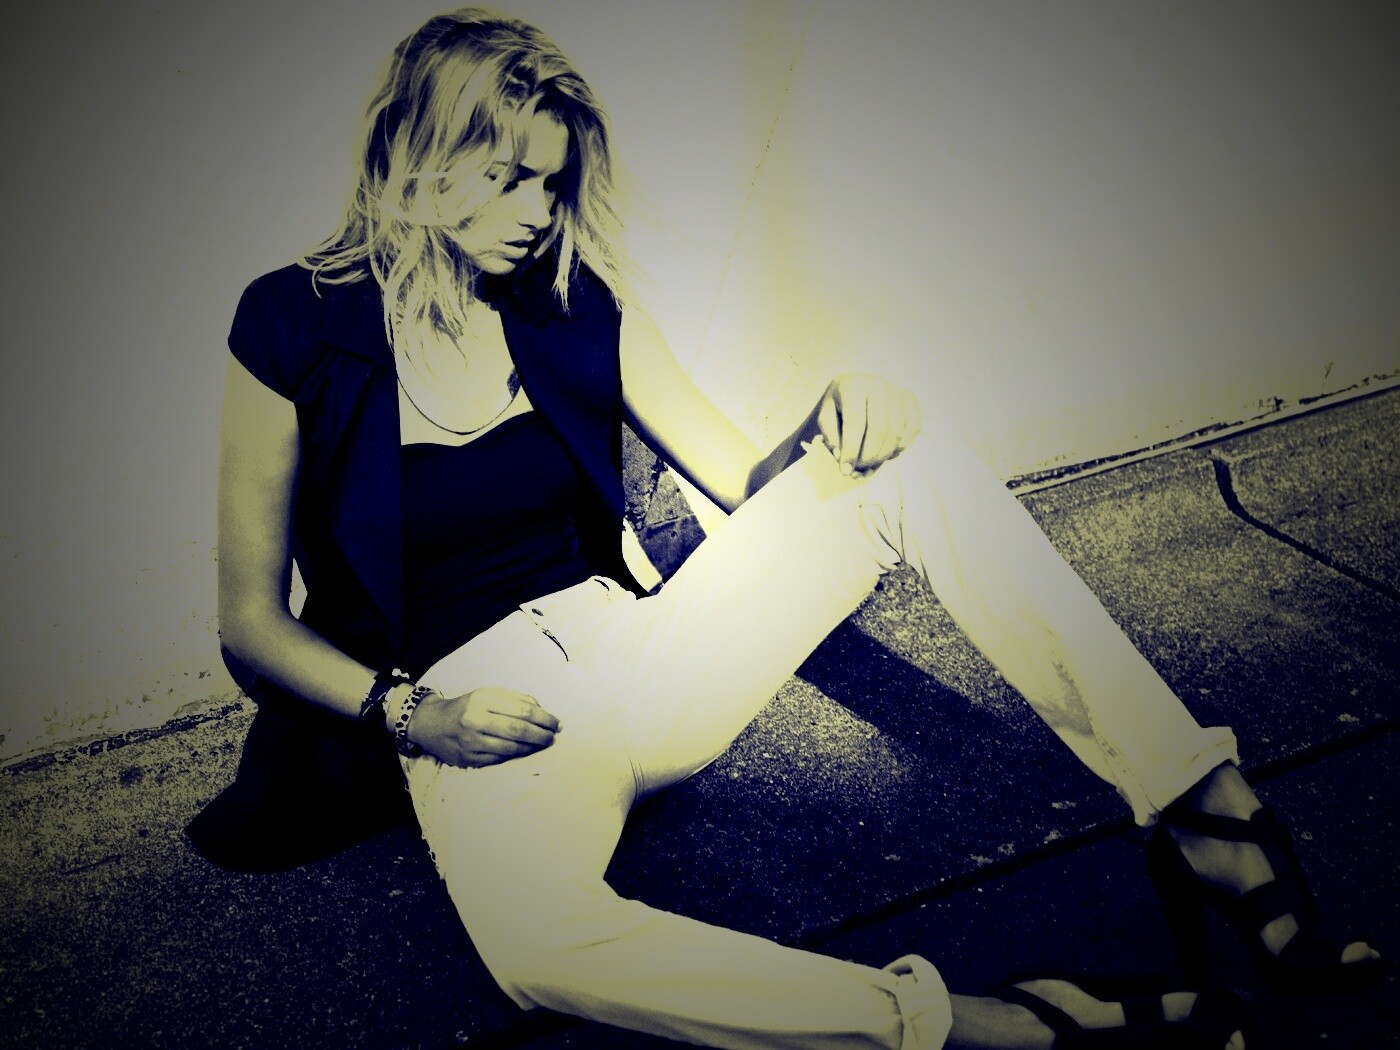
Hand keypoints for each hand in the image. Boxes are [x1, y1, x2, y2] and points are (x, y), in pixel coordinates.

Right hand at [406, 686, 561, 767]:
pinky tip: (525, 751)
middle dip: (541, 734)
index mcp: (482, 699)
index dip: (544, 718)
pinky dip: (516, 755)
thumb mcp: (488, 694)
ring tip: (543, 743)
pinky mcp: (468, 759)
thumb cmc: (467, 706)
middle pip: (518, 730)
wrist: (432, 724)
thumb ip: (515, 698)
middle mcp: (475, 720)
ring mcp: (471, 742)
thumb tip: (542, 709)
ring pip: (511, 748)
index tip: (556, 723)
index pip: (522, 710)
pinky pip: (500, 759)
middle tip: (553, 736)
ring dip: (532, 747)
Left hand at [814, 373, 920, 475]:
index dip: (851, 450)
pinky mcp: (911, 400)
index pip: (855, 423)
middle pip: (880, 429)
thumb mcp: (825, 420)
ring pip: (897, 432)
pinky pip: (913, 429)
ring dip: (884, 456)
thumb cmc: (837, 408)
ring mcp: (897, 391)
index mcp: (853, 384)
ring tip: (870, 465)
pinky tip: (886, 453)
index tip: (845, 471)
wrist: (854, 389)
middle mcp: (878, 384)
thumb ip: (832, 440)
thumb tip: (847, 462)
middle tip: (859, 470)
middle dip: (869, 456)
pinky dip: (900, 447)